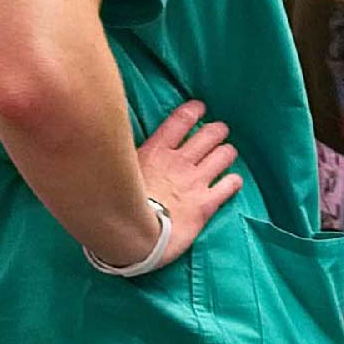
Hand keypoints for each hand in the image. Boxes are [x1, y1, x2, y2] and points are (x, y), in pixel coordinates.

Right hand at [122, 100, 241, 268]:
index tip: (200, 108)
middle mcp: (180, 161)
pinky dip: (234, 181)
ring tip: (227, 153)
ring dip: (227, 152)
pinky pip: (230, 185)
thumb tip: (110, 144)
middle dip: (217, 130)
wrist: (132, 235)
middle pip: (209, 135)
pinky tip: (233, 182)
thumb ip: (124, 156)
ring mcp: (196, 181)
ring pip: (223, 155)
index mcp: (157, 151)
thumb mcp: (118, 171)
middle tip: (219, 131)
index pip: (180, 121)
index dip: (193, 111)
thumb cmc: (117, 203)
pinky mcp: (207, 203)